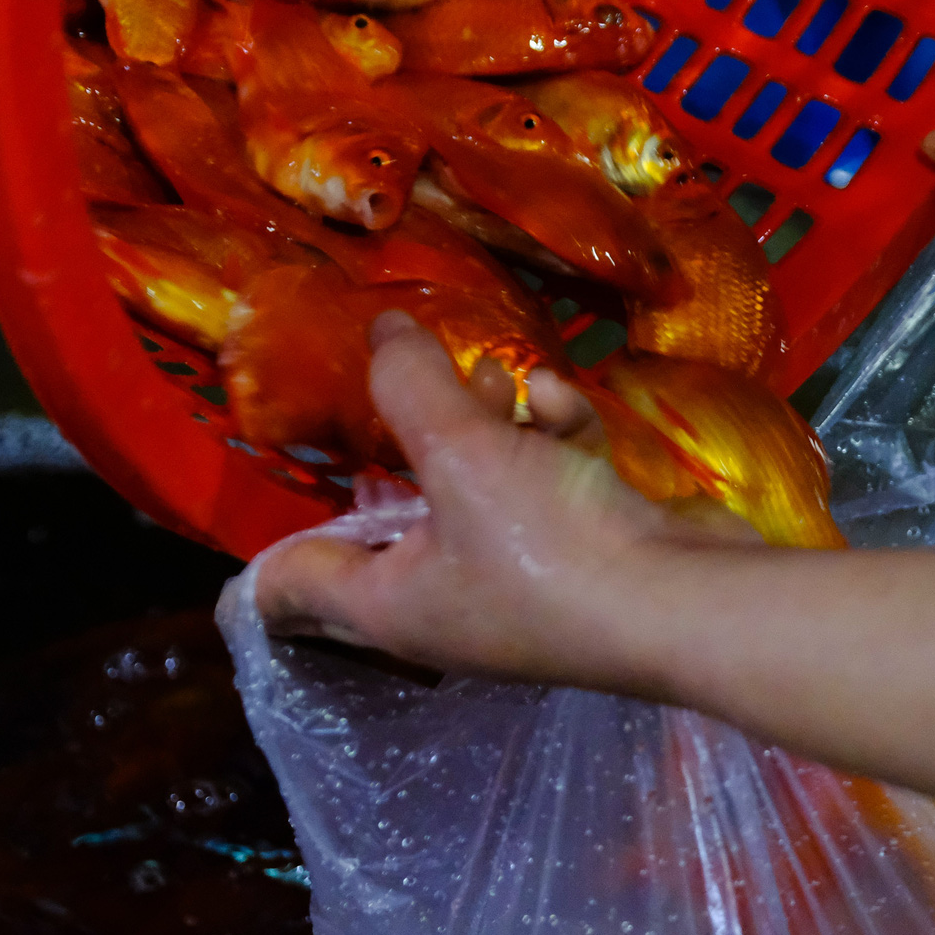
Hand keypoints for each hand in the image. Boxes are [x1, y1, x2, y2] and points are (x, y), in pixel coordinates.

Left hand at [253, 312, 754, 688]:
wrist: (683, 599)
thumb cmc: (547, 545)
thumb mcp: (462, 450)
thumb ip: (410, 385)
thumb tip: (378, 330)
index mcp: (387, 605)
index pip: (288, 588)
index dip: (260, 550)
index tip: (250, 501)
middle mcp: (443, 602)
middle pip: (393, 519)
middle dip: (404, 446)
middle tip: (401, 391)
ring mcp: (517, 581)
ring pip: (477, 486)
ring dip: (489, 424)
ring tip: (502, 378)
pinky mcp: (582, 553)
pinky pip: (543, 486)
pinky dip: (552, 442)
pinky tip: (565, 408)